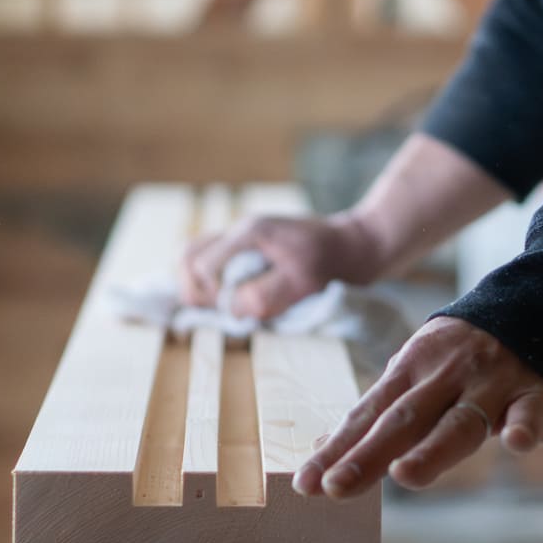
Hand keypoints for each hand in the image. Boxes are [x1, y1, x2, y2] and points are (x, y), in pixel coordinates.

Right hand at [180, 212, 380, 318]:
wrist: (354, 244)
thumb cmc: (332, 262)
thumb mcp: (304, 284)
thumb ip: (266, 296)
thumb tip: (231, 309)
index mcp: (250, 233)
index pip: (202, 266)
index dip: (211, 295)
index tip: (233, 312)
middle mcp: (239, 230)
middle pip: (188, 256)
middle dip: (194, 288)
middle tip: (217, 310)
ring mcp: (241, 235)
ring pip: (194, 254)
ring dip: (198, 283)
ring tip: (218, 306)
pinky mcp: (247, 245)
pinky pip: (211, 257)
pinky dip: (209, 278)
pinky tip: (226, 296)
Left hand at [292, 317, 542, 497]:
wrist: (535, 313)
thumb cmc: (461, 359)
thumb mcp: (415, 374)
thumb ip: (378, 413)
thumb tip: (324, 450)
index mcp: (411, 370)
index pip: (367, 415)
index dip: (338, 449)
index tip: (306, 484)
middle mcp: (447, 377)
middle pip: (404, 420)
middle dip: (368, 454)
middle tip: (336, 487)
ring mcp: (492, 385)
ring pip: (460, 421)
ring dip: (432, 449)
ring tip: (404, 475)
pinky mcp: (535, 396)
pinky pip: (529, 412)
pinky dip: (523, 426)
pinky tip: (514, 442)